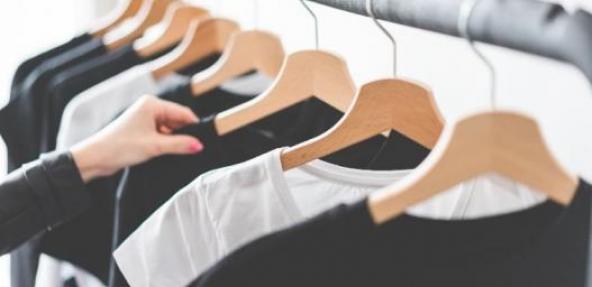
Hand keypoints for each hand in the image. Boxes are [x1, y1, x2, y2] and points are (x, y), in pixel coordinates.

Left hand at [71, 96, 203, 181]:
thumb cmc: (120, 147)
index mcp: (152, 104)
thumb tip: (199, 145)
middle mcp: (149, 107)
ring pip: (170, 128)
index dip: (194, 126)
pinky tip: (167, 152)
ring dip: (174, 140)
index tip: (204, 140)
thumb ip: (180, 144)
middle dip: (184, 134)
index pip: (182, 113)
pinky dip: (166, 142)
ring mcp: (145, 118)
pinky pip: (161, 133)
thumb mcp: (155, 146)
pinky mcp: (141, 129)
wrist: (96, 157)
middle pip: (177, 120)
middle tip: (192, 149)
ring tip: (177, 152)